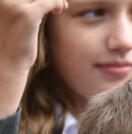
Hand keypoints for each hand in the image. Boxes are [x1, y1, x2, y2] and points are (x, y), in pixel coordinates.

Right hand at [0, 0, 68, 116]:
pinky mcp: (27, 15)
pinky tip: (59, 11)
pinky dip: (57, 3)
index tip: (47, 1)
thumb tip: (43, 0)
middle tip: (57, 3)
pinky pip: (49, 1)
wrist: (6, 63)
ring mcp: (13, 5)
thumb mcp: (11, 16)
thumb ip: (21, 4)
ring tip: (59, 8)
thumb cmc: (9, 41)